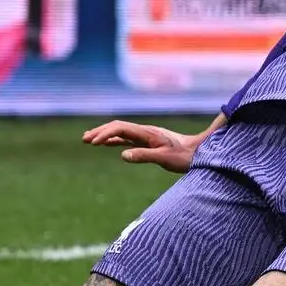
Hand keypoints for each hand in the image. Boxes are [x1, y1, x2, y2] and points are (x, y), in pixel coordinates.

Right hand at [82, 121, 201, 172]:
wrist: (201, 152)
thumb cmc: (184, 157)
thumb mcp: (165, 159)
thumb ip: (144, 156)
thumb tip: (122, 155)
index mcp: (148, 133)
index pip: (122, 128)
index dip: (106, 133)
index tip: (93, 142)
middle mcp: (146, 131)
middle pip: (118, 127)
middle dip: (101, 131)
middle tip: (84, 139)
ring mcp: (147, 136)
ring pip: (121, 132)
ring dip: (105, 134)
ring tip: (88, 139)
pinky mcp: (149, 142)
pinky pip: (127, 138)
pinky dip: (114, 139)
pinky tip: (107, 144)